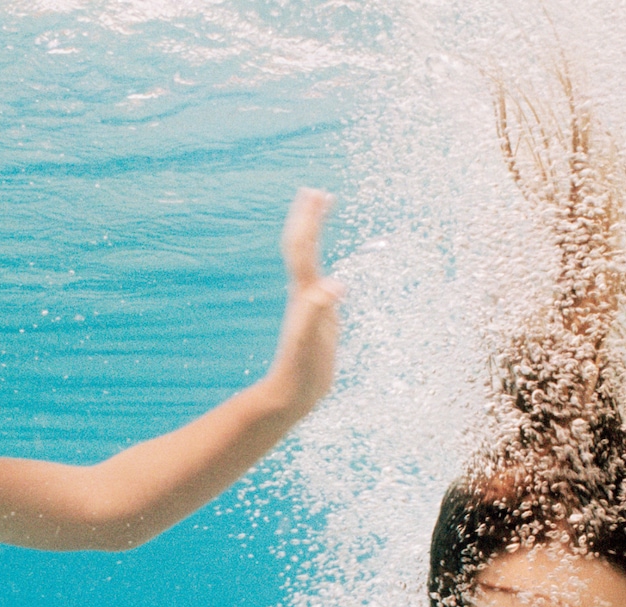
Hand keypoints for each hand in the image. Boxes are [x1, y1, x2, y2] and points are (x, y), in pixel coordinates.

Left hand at [259, 187, 341, 415]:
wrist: (291, 395)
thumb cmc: (299, 371)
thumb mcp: (307, 342)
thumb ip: (316, 313)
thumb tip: (334, 286)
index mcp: (304, 294)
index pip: (304, 249)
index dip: (309, 221)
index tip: (317, 194)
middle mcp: (305, 295)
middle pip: (302, 249)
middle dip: (308, 220)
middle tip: (316, 192)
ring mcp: (311, 307)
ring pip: (310, 264)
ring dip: (314, 239)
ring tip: (320, 219)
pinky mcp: (320, 322)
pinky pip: (322, 289)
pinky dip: (327, 275)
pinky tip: (333, 281)